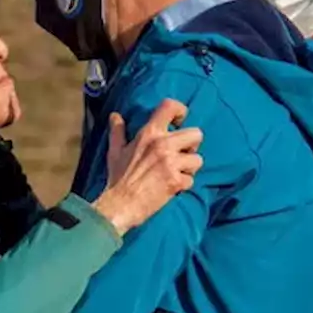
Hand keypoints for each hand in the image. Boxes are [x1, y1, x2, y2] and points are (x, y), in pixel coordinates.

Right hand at [93, 99, 203, 235]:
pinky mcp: (176, 181)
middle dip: (192, 145)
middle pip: (196, 134)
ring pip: (198, 159)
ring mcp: (171, 163)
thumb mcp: (115, 151)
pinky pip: (191, 180)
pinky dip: (183, 185)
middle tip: (181, 154)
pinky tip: (172, 187)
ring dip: (189, 168)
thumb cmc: (118, 179)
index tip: (178, 122)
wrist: (120, 205)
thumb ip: (118, 132)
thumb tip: (115, 116)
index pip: (171, 106)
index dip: (181, 111)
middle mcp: (163, 144)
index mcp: (149, 134)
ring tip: (176, 173)